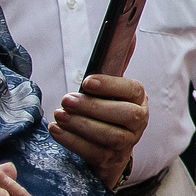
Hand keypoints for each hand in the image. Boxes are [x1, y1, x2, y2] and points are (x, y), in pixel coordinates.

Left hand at [47, 74, 147, 191]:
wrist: (107, 149)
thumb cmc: (105, 112)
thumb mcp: (110, 88)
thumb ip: (117, 64)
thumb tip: (130, 34)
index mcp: (139, 99)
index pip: (133, 90)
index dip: (111, 86)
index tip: (87, 81)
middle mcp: (139, 122)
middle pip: (125, 115)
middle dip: (94, 107)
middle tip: (66, 100)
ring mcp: (127, 143)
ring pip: (111, 136)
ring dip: (82, 125)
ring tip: (58, 115)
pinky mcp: (111, 161)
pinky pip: (95, 154)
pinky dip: (73, 142)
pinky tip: (56, 131)